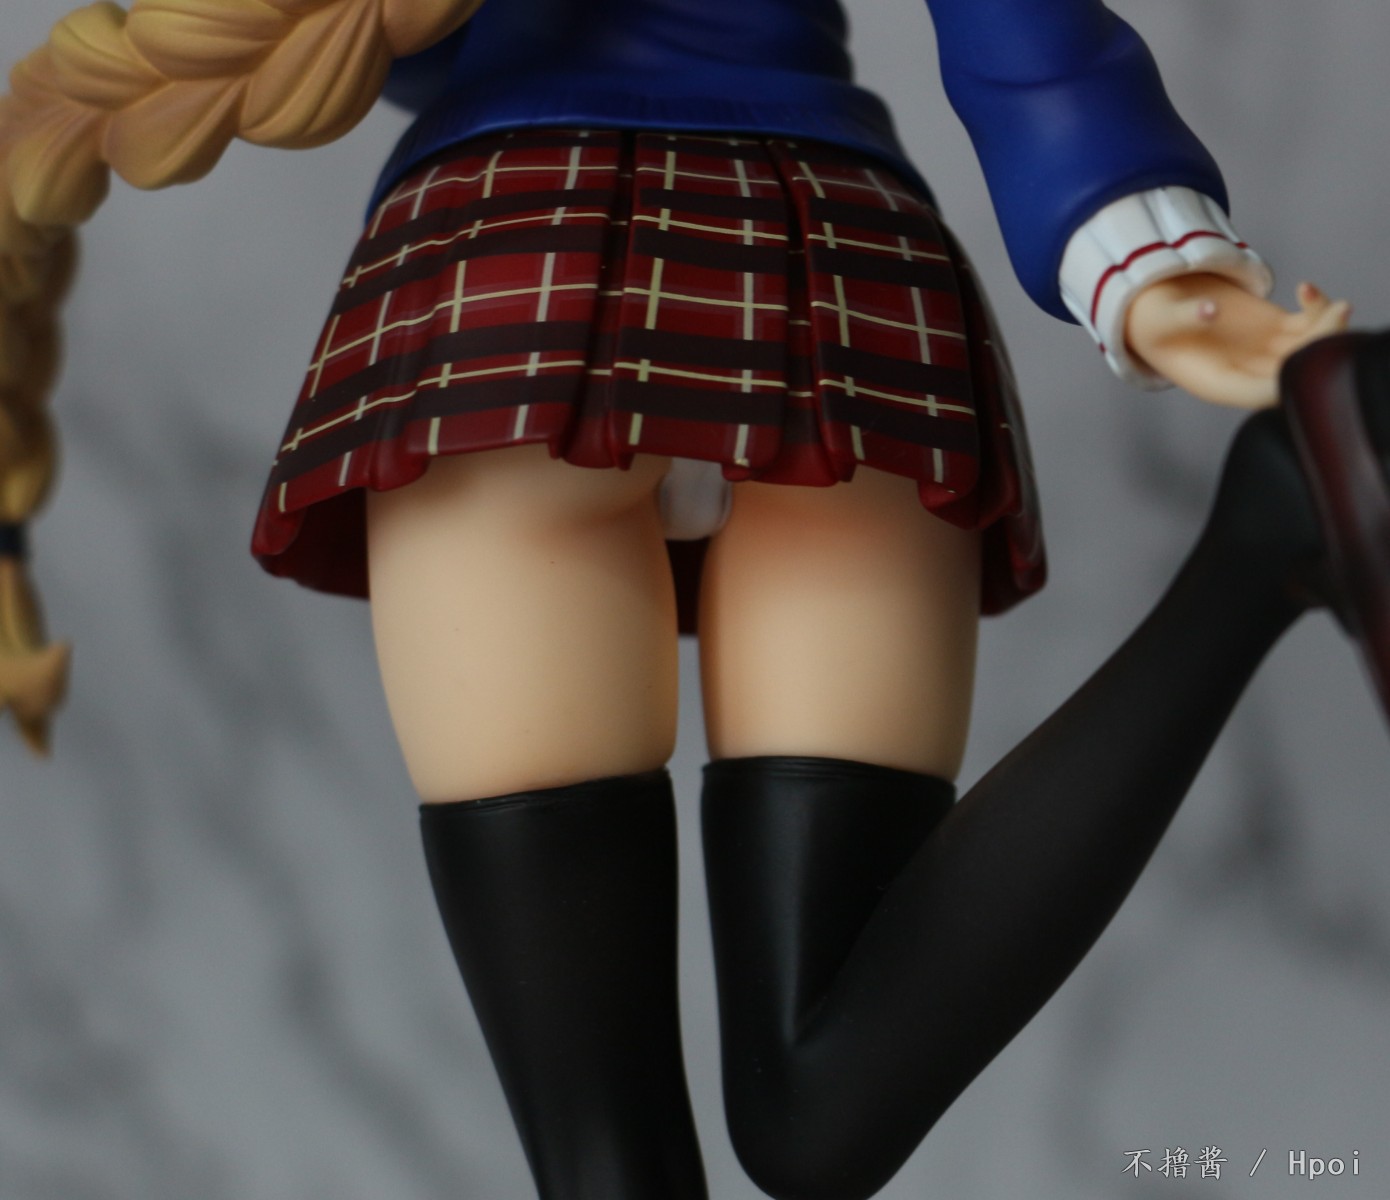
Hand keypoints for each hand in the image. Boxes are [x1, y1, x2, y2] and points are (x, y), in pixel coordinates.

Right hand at [1124, 273, 1350, 407]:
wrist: (1158, 303)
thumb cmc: (1151, 320)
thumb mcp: (1158, 319)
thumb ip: (1185, 316)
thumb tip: (1210, 311)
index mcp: (1217, 383)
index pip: (1259, 393)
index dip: (1286, 381)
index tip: (1303, 356)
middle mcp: (1246, 374)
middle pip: (1293, 375)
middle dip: (1319, 351)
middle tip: (1332, 318)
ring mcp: (1265, 351)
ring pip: (1309, 351)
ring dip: (1328, 330)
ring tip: (1328, 303)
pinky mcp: (1275, 328)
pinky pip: (1309, 327)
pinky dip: (1319, 310)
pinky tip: (1306, 290)